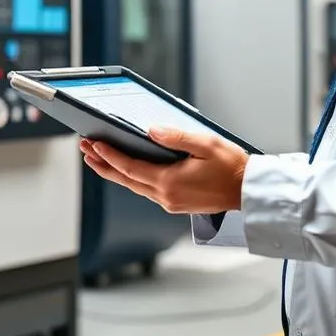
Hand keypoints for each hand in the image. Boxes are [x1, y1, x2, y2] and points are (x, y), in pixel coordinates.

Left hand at [80, 127, 248, 213]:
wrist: (248, 191)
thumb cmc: (232, 167)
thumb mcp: (205, 144)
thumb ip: (176, 136)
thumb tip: (151, 130)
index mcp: (170, 182)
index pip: (130, 167)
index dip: (110, 156)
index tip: (94, 145)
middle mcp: (166, 196)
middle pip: (126, 180)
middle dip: (103, 165)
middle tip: (86, 151)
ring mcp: (170, 203)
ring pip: (134, 187)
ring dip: (115, 172)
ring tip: (99, 159)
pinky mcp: (176, 204)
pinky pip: (146, 191)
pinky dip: (132, 179)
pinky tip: (128, 170)